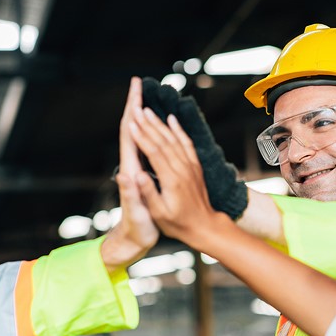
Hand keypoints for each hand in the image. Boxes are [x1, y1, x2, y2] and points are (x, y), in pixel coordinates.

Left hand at [100, 77, 158, 272]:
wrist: (131, 242)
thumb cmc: (136, 231)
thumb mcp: (137, 214)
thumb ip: (132, 195)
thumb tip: (127, 175)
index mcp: (131, 170)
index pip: (129, 133)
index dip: (132, 110)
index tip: (136, 90)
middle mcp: (131, 166)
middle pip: (131, 129)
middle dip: (134, 105)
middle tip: (139, 83)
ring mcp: (136, 170)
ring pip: (138, 135)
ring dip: (141, 115)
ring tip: (146, 97)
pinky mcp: (142, 176)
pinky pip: (147, 147)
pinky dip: (150, 132)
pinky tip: (156, 127)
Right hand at [141, 77, 247, 219]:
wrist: (205, 226)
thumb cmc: (178, 224)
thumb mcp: (159, 213)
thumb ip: (149, 192)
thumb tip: (136, 175)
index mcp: (172, 180)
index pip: (154, 153)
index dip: (142, 137)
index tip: (131, 124)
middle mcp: (182, 169)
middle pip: (163, 141)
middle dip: (148, 124)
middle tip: (136, 109)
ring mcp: (191, 166)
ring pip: (174, 139)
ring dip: (160, 124)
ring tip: (148, 110)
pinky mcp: (195, 166)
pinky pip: (186, 143)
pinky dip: (179, 130)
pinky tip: (171, 119)